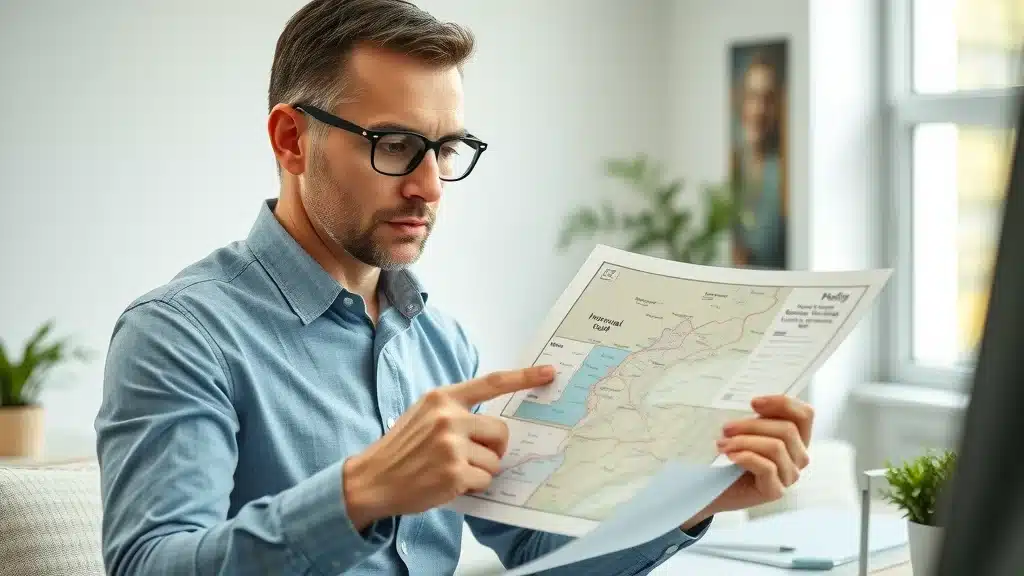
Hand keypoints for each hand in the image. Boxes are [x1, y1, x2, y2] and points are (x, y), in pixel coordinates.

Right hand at [342, 365, 554, 530]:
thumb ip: (456, 412)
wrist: (371, 479)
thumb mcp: (423, 416)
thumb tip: (495, 425)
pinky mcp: (454, 472)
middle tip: (470, 457)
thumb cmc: (401, 450)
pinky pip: (484, 480)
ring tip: (449, 471)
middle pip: (500, 431)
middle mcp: (449, 417)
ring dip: (479, 471)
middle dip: (493, 448)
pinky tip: (447, 483)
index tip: (549, 373)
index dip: (524, 377)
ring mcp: (452, 445)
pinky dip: (472, 486)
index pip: (491, 383)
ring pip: (494, 460)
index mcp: (442, 398)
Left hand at [682, 395, 813, 529]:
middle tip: (726, 428)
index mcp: (797, 437)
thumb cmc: (734, 454)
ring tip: (722, 443)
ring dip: (745, 441)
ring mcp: (789, 475)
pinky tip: (731, 456)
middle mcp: (798, 456)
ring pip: (776, 447)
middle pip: (787, 430)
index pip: (805, 414)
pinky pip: (768, 467)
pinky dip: (747, 457)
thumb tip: (755, 403)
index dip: (783, 403)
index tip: (753, 403)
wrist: (717, 487)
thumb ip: (757, 417)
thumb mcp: (748, 430)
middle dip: (753, 425)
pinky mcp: (776, 491)